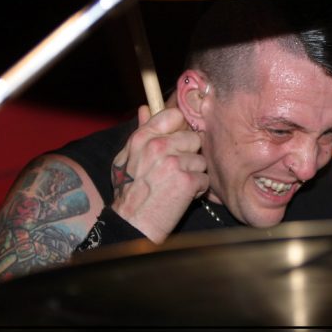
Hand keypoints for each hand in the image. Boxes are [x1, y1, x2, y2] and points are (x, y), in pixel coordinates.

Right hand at [110, 105, 208, 242]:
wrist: (132, 225)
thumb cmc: (129, 191)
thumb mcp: (127, 158)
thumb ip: (141, 131)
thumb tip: (145, 107)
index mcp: (143, 137)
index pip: (174, 116)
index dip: (180, 129)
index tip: (177, 143)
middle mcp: (158, 146)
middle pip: (193, 139)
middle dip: (189, 155)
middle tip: (174, 171)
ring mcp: (174, 163)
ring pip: (201, 160)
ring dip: (193, 174)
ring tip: (176, 185)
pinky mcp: (187, 181)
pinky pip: (205, 179)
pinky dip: (197, 190)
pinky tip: (182, 196)